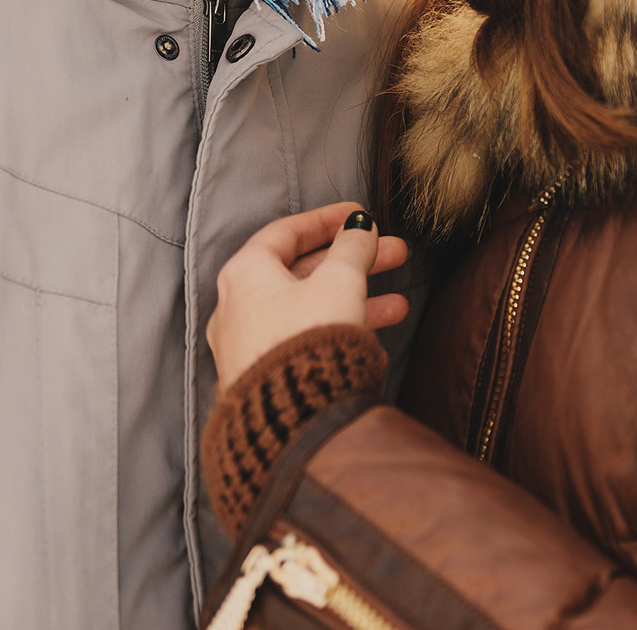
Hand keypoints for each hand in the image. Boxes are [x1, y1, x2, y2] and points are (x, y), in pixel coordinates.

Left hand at [207, 202, 410, 390]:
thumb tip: (360, 228)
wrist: (293, 421)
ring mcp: (247, 345)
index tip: (360, 215)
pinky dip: (335, 334)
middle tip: (394, 255)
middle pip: (303, 272)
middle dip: (353, 263)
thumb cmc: (310, 339)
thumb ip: (352, 248)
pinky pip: (302, 342)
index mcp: (245, 273)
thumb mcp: (341, 281)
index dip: (328, 220)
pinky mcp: (261, 378)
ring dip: (355, 302)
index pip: (287, 232)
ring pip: (308, 311)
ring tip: (399, 306)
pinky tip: (372, 343)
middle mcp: (238, 307)